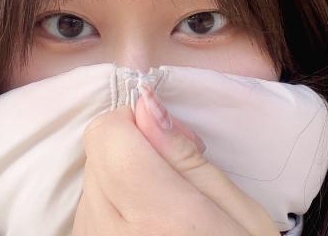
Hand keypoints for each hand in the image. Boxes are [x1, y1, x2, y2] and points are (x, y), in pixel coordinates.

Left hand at [72, 83, 279, 235]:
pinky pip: (88, 207)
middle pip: (97, 151)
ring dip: (122, 178)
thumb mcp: (240, 215)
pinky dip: (113, 205)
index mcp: (159, 220)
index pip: (108, 134)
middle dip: (135, 148)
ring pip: (91, 177)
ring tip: (164, 210)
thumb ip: (184, 155)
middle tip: (176, 179)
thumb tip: (144, 103)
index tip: (167, 138)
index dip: (136, 122)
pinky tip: (145, 228)